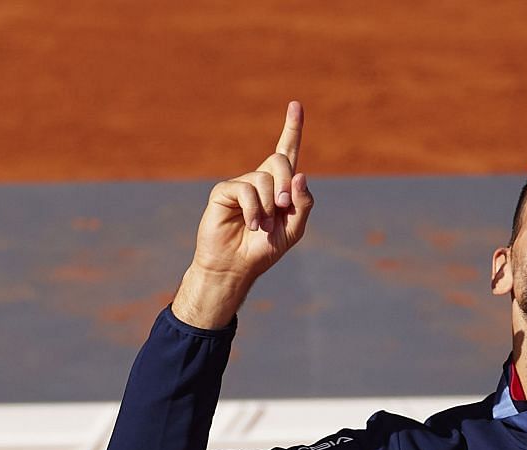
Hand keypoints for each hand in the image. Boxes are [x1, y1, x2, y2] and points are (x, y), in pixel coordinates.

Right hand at [172, 101, 314, 328]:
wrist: (236, 267)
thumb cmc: (264, 249)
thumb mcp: (294, 229)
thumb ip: (303, 204)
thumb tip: (301, 174)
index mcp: (279, 186)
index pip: (287, 151)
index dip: (292, 128)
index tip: (295, 105)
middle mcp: (260, 180)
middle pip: (280, 160)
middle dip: (287, 185)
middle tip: (283, 209)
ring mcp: (241, 184)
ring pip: (264, 178)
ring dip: (269, 206)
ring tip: (263, 226)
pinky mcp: (224, 191)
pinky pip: (245, 189)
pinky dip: (254, 209)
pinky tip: (252, 224)